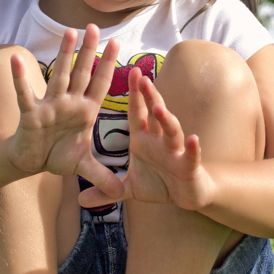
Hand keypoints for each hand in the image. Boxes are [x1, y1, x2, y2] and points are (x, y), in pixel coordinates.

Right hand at [8, 25, 123, 199]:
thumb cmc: (56, 156)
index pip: (99, 84)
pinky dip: (20, 78)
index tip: (117, 42)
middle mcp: (69, 103)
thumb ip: (102, 176)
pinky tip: (15, 58)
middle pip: (81, 72)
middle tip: (94, 26)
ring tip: (68, 31)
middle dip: (88, 51)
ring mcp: (50, 106)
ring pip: (58, 76)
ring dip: (63, 55)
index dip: (109, 65)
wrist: (30, 163)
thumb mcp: (82, 166)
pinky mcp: (31, 114)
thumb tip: (119, 193)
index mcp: (84, 111)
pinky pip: (25, 94)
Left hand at [78, 67, 213, 209]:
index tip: (130, 72)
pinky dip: (192, 148)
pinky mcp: (188, 166)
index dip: (134, 94)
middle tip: (142, 78)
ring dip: (166, 119)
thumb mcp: (129, 189)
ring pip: (172, 131)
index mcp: (144, 139)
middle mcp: (160, 140)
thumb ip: (106, 191)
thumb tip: (80, 200)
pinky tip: (193, 139)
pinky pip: (190, 156)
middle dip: (149, 96)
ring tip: (158, 108)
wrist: (186, 196)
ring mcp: (175, 151)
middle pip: (155, 114)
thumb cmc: (159, 184)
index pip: (137, 112)